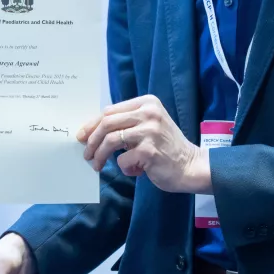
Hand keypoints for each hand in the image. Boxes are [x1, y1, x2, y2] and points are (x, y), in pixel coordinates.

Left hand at [77, 94, 211, 193]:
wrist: (191, 166)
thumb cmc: (166, 147)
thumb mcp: (148, 126)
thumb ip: (126, 123)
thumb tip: (91, 132)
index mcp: (147, 102)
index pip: (110, 110)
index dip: (92, 124)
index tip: (82, 136)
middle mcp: (148, 113)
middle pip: (107, 123)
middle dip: (91, 140)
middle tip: (86, 154)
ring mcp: (149, 131)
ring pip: (110, 140)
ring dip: (99, 155)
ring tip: (96, 166)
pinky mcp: (149, 151)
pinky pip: (122, 160)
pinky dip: (124, 168)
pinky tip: (135, 171)